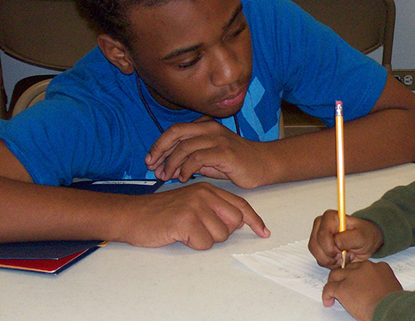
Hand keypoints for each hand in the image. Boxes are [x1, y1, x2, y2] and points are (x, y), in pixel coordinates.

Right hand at [115, 181, 269, 248]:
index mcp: (208, 189)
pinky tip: (179, 235)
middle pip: (233, 222)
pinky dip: (193, 244)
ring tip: (185, 231)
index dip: (254, 220)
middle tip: (198, 230)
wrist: (131, 215)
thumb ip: (213, 207)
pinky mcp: (186, 220)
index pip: (240, 205)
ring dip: (204, 239)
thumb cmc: (161, 212)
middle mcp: (205, 194)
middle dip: (220, 232)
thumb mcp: (190, 202)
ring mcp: (196, 206)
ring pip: (220, 235)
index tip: (264, 232)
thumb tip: (237, 221)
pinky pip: (204, 243)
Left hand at [145, 117, 271, 188]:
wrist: (263, 164)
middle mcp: (210, 128)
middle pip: (176, 133)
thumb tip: (168, 166)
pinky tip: (183, 177)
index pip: (176, 130)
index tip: (150, 160)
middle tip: (152, 167)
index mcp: (205, 126)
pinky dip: (186, 169)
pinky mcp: (225, 152)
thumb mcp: (211, 158)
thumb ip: (192, 158)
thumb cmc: (237, 163)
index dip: (159, 144)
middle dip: (160, 150)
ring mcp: (218, 139)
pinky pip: (198, 158)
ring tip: (166, 176)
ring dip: (171, 163)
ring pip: (185, 147)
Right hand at [309, 209, 383, 268]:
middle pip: (315, 245)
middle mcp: (321, 226)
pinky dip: (330, 264)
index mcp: (330, 218)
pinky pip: (320, 260)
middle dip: (329, 256)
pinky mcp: (320, 248)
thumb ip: (346, 239)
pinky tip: (341, 260)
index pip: (322, 235)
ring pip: (316, 254)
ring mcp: (319, 237)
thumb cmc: (365, 235)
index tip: (341, 254)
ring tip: (344, 259)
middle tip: (342, 258)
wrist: (367, 242)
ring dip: (330, 261)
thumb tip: (334, 243)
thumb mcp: (360, 236)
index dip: (329, 248)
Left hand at [322, 260, 401, 320]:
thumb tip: (377, 291)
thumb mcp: (392, 288)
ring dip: (333, 282)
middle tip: (343, 285)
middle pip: (349, 268)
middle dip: (345, 276)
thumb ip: (382, 284)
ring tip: (333, 291)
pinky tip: (328, 301)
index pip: (364, 266)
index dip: (359, 274)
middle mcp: (365, 267)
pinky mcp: (342, 287)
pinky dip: (327, 295)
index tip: (357, 282)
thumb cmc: (392, 303)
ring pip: (336, 274)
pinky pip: (329, 288)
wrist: (388, 309)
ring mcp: (352, 276)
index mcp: (380, 267)